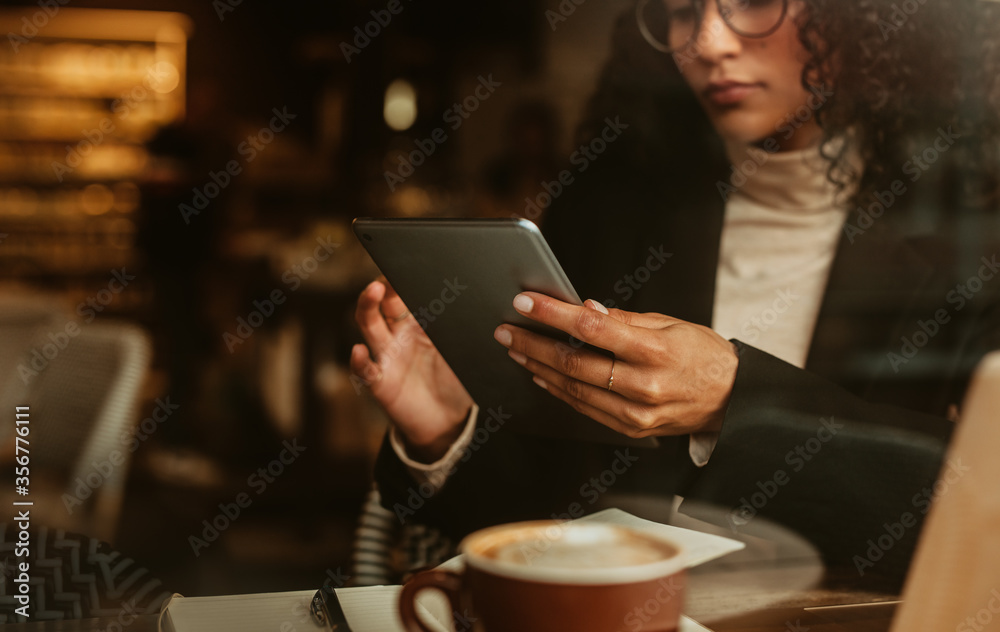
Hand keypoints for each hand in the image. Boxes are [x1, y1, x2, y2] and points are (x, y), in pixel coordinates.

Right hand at [352, 279, 473, 461]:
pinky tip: (359, 351)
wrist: (448, 423)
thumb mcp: (463, 352)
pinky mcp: (380, 382)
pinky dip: (359, 361)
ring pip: (370, 326)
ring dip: (368, 307)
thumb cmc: (456, 382)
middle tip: (391, 269)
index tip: (409, 260)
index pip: (408, 295)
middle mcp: (398, 335)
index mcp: (420, 323)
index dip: (405, 278)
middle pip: (386, 303)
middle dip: (386, 285)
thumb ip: (465, 329)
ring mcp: (387, 357)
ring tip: (372, 291)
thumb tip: (486, 304)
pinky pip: (366, 370)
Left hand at [493, 293, 738, 438]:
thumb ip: (625, 320)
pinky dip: (559, 390)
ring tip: (516, 350)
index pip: (592, 329)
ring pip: (573, 389)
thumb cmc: (702, 354)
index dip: (553, 314)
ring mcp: (635, 414)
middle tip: (506, 329)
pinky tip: (542, 375)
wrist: (732, 400)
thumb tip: (586, 309)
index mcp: (655, 352)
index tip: (525, 301)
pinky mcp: (630, 430)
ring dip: (539, 368)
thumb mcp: (671, 324)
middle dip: (534, 344)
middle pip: (574, 363)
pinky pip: (585, 408)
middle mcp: (643, 386)